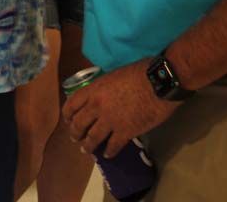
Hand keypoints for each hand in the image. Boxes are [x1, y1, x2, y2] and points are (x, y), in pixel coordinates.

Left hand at [63, 60, 178, 157]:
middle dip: (75, 133)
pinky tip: (108, 154)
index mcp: (94, 89)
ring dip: (88, 146)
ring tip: (87, 149)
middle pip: (79, 124)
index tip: (68, 119)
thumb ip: (104, 88)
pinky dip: (109, 152)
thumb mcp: (114, 75)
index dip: (67, 114)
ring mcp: (110, 121)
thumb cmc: (139, 72)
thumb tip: (103, 95)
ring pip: (92, 138)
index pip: (72, 104)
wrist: (158, 83)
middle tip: (76, 138)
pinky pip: (112, 146)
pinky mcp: (125, 133)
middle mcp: (98, 106)